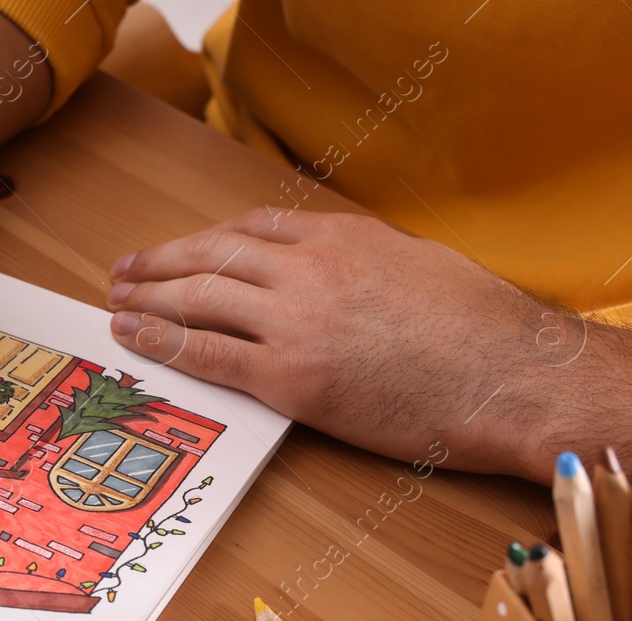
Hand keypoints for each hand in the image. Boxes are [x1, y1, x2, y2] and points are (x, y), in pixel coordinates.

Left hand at [104, 209, 597, 478]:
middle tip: (125, 270)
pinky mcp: (291, 379)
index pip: (253, 229)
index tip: (182, 250)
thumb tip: (330, 270)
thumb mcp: (420, 266)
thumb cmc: (486, 332)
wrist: (515, 378)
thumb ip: (364, 261)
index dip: (207, 241)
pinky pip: (208, 356)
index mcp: (344, 237)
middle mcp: (311, 270)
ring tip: (116, 301)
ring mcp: (296, 324)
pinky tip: (134, 336)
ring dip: (149, 298)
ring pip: (199, 300)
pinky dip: (163, 342)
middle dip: (160, 262)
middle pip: (213, 257)